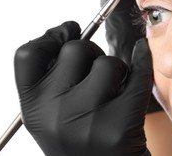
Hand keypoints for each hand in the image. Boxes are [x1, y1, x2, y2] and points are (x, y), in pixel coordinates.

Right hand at [15, 21, 153, 155]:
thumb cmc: (81, 140)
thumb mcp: (51, 115)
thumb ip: (53, 79)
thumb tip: (70, 32)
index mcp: (33, 109)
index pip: (29, 55)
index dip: (50, 37)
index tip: (69, 30)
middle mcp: (55, 114)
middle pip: (76, 50)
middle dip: (91, 52)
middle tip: (97, 69)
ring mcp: (88, 121)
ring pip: (108, 63)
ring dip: (116, 68)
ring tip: (114, 89)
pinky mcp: (120, 126)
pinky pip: (137, 75)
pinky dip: (143, 58)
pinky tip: (142, 52)